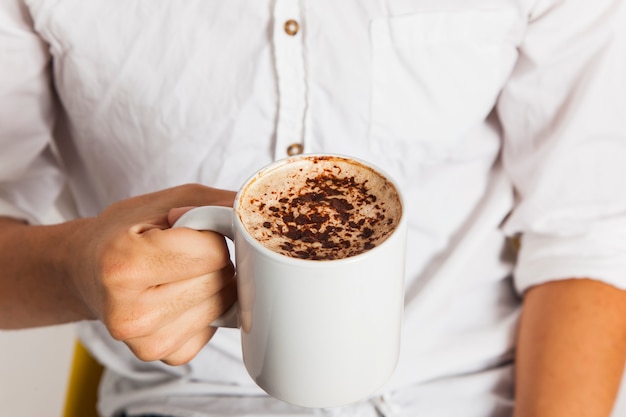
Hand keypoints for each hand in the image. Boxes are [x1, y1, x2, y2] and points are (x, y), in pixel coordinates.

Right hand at [67, 184, 236, 364]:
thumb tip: (260, 218)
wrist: (85, 270)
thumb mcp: (169, 201)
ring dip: (213, 284)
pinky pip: (215, 326)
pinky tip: (177, 296)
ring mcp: (146, 342)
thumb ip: (218, 204)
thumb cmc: (127, 230)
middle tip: (180, 254)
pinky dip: (205, 308)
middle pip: (221, 280)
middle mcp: (131, 312)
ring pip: (224, 304)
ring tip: (176, 274)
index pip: (213, 252)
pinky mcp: (164, 356)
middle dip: (214, 261)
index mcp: (124, 264)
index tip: (186, 232)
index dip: (209, 236)